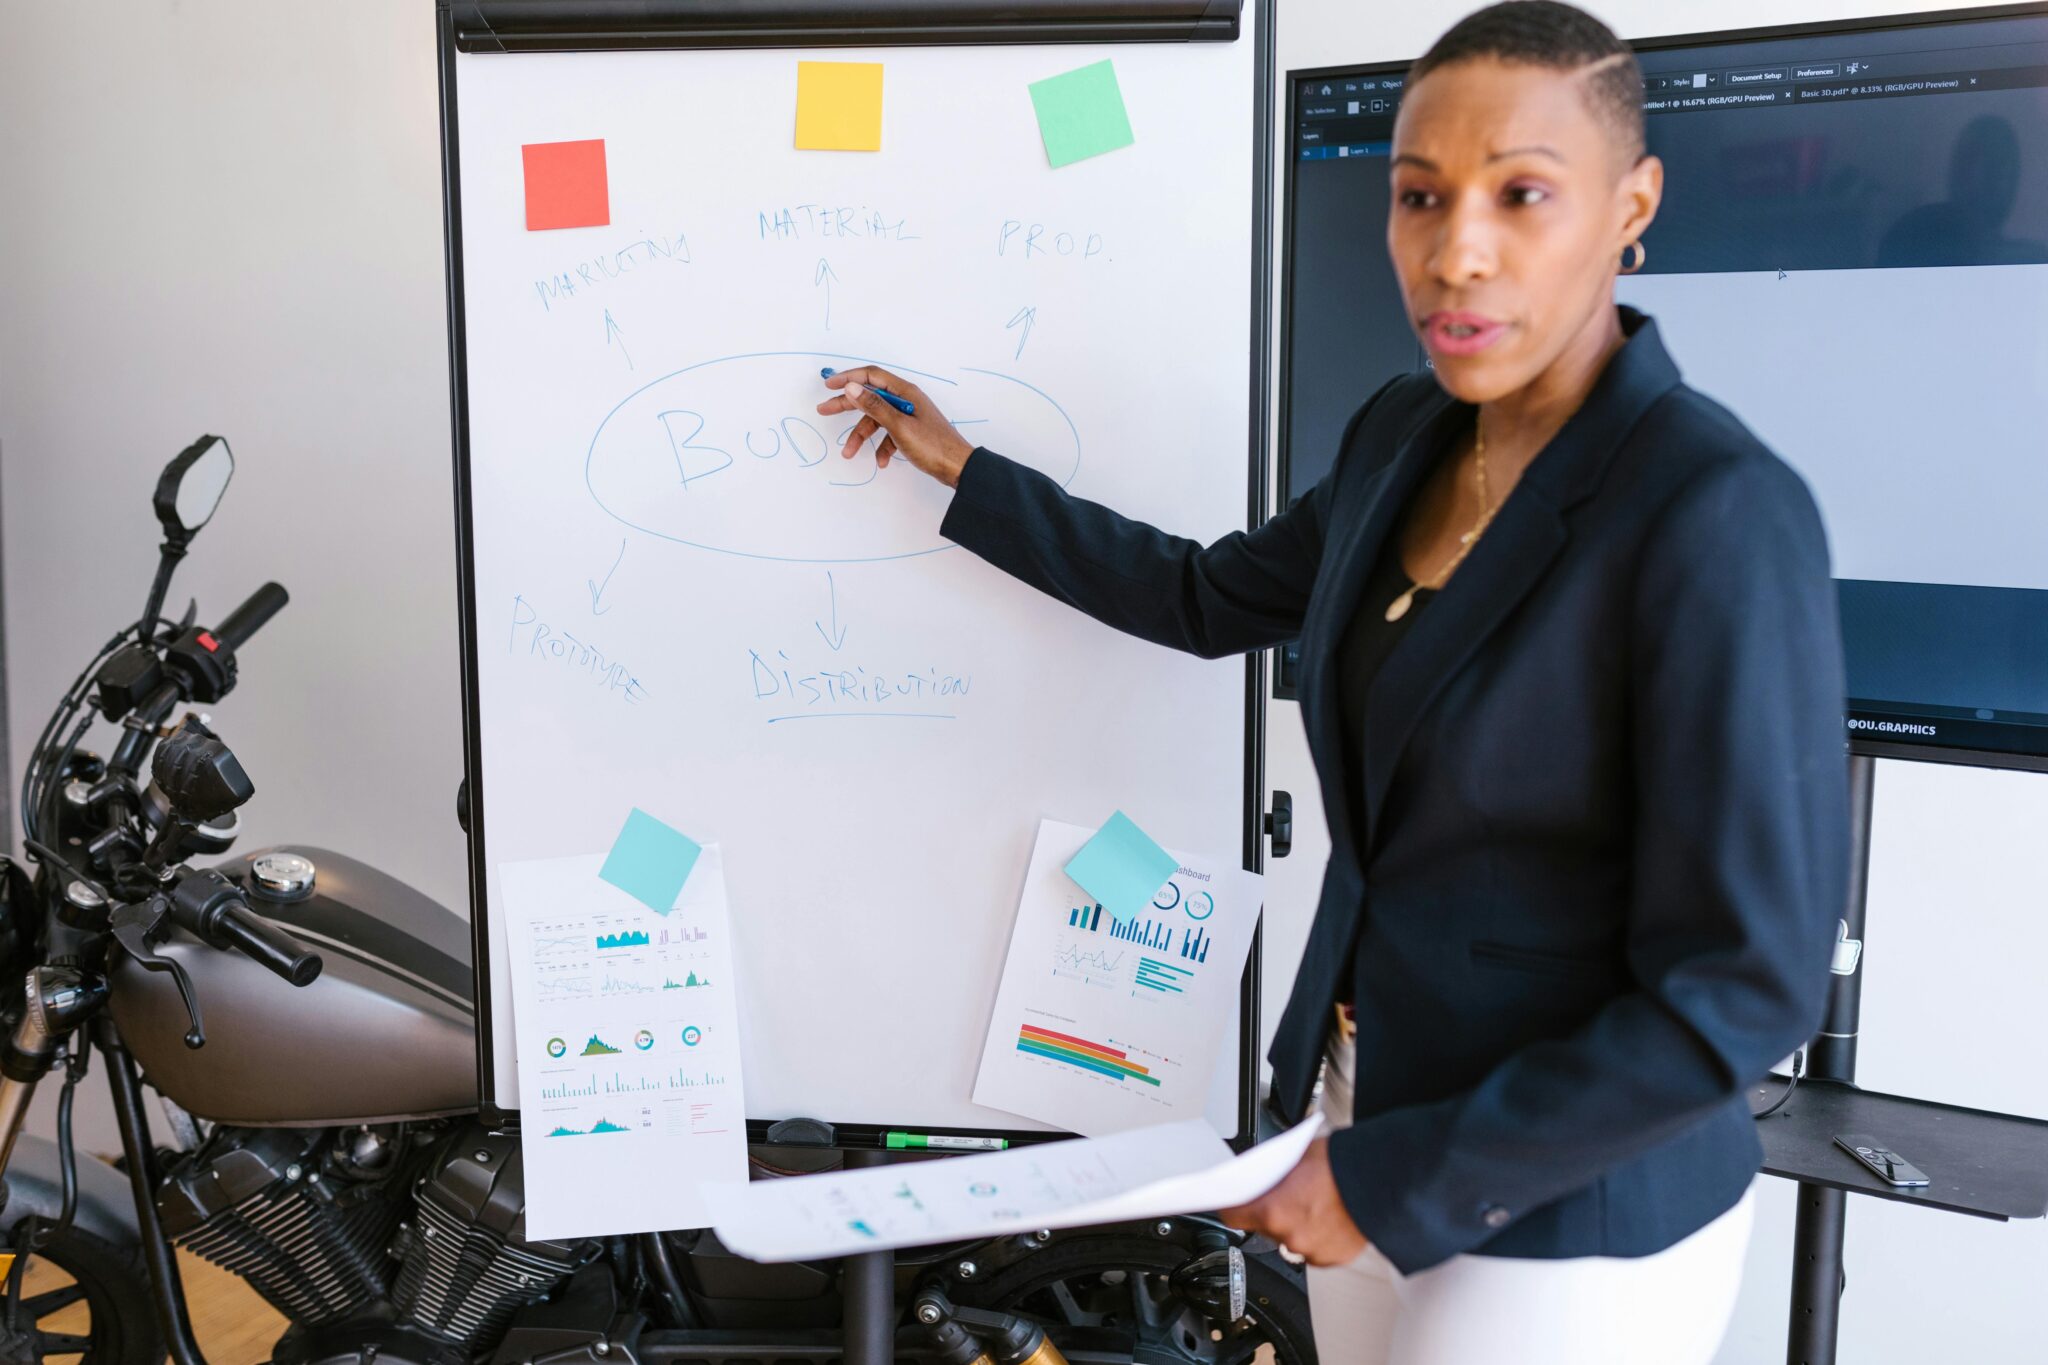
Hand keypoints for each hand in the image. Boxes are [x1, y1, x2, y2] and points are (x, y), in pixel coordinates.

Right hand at [815, 366, 976, 487]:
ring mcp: (908, 417)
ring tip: (849, 452)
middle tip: (824, 409)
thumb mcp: (898, 425)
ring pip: (877, 420)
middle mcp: (906, 401)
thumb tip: (852, 387)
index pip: (872, 376)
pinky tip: (882, 461)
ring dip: (862, 436)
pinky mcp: (910, 432)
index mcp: (905, 392)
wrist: (957, 468)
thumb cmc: (933, 446)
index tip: (830, 385)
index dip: (849, 378)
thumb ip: (874, 405)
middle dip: (847, 405)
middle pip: (870, 397)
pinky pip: (888, 435)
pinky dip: (882, 447)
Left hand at [1218, 1138, 1369, 1266]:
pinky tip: (1330, 1216)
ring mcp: (1311, 1251)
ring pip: (1291, 1239)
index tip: (1232, 1202)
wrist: (1384, 1179)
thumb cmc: (1343, 1163)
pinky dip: (1318, 1236)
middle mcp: (1289, 1236)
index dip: (1232, 1207)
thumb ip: (1273, 1175)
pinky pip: (1314, 1249)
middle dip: (1272, 1211)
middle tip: (1288, 1193)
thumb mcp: (1296, 1157)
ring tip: (1315, 1203)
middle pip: (1264, 1227)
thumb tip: (1261, 1179)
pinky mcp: (1332, 1259)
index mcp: (1273, 1210)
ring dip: (1297, 1225)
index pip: (1233, 1216)